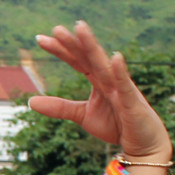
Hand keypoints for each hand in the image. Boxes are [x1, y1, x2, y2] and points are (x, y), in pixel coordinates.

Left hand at [28, 22, 171, 174]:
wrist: (144, 145)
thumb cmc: (117, 125)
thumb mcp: (83, 115)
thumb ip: (60, 107)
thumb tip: (31, 101)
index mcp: (97, 80)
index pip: (77, 60)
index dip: (60, 50)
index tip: (40, 39)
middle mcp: (109, 79)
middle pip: (88, 57)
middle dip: (73, 43)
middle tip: (55, 29)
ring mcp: (121, 88)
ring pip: (104, 65)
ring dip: (92, 48)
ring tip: (81, 29)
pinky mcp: (132, 102)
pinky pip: (125, 86)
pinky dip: (121, 72)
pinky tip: (115, 57)